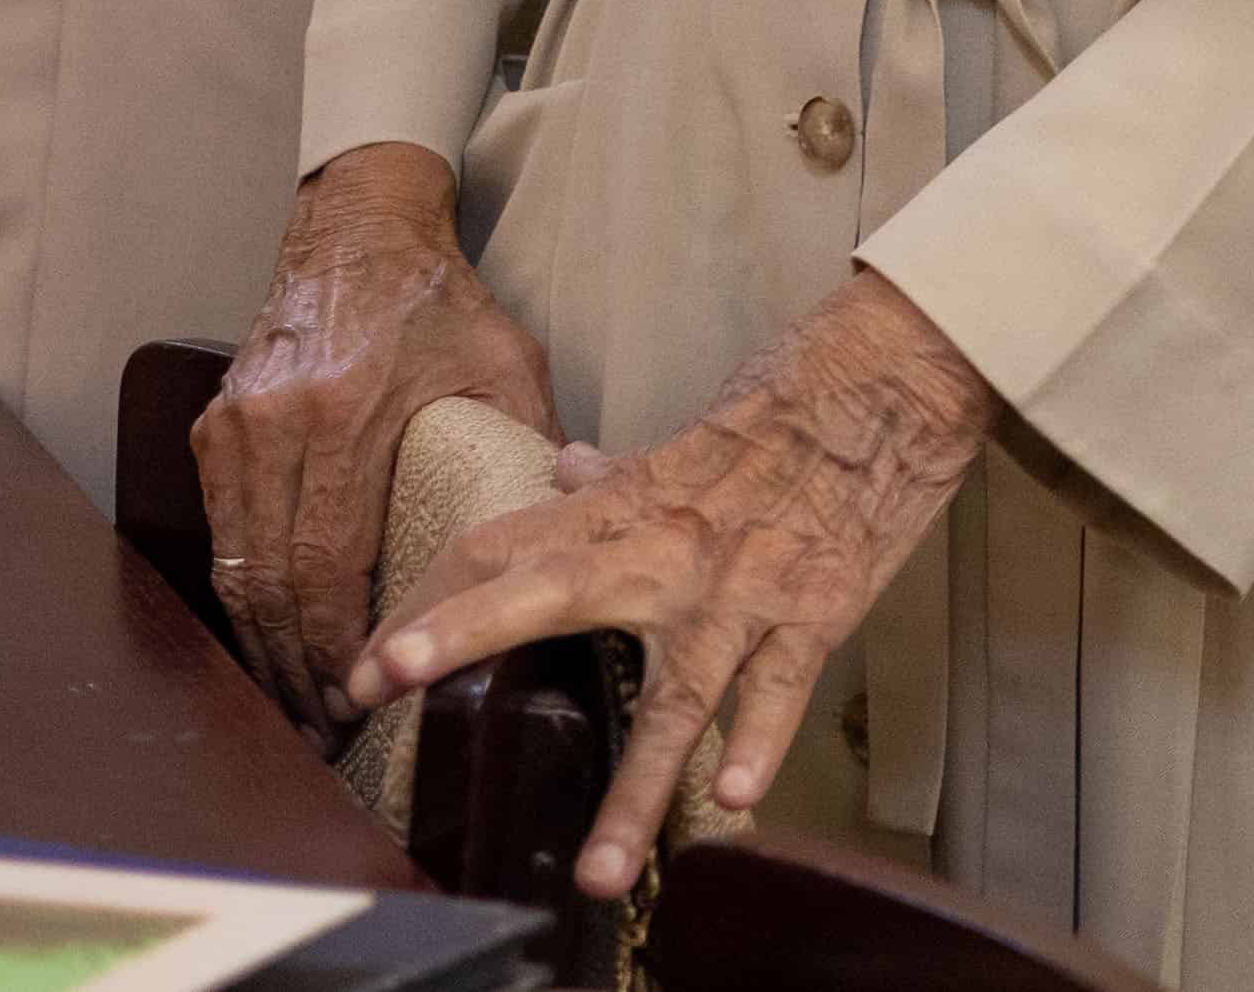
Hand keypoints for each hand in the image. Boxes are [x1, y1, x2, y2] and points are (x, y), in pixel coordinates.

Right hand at [197, 142, 562, 716]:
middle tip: (326, 727)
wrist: (358, 228)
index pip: (328, 562)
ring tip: (298, 704)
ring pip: (237, 568)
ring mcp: (234, 428)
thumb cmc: (440, 300)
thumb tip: (569, 531)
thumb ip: (528, 445)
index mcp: (347, 414)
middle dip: (295, 668)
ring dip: (264, 645)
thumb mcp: (507, 363)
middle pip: (272, 582)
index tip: (357, 698)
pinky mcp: (213, 429)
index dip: (335, 645)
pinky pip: (223, 535)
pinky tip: (273, 637)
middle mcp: (276, 426)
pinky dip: (247, 594)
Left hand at [347, 271, 997, 897]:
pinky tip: (734, 796)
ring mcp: (739, 589)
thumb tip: (562, 470)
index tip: (364, 667)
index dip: (426, 603)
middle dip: (458, 632)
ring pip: (676, 694)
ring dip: (636, 787)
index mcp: (626, 509)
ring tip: (599, 869)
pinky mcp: (812, 611)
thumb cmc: (786, 411)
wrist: (889, 385)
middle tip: (380, 680)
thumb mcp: (686, 444)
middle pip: (543, 587)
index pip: (500, 548)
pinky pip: (779, 687)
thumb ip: (617, 477)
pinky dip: (758, 740)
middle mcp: (666, 552)